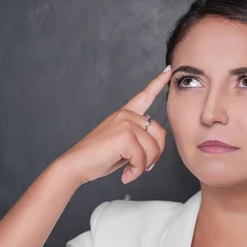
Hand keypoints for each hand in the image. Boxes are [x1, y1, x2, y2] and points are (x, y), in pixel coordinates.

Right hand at [59, 66, 171, 184]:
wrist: (76, 164)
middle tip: (143, 167)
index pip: (144, 96)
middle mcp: (126, 115)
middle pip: (160, 134)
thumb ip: (139, 141)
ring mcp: (125, 123)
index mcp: (125, 115)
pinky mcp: (124, 136)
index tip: (169, 70)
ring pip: (153, 148)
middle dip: (155, 154)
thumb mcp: (122, 146)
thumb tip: (156, 150)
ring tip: (130, 171)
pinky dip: (136, 172)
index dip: (157, 83)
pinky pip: (142, 158)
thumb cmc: (98, 158)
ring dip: (144, 166)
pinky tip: (126, 175)